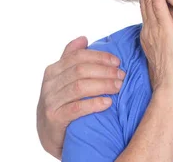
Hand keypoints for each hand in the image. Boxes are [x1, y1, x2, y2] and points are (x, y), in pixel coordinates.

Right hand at [37, 36, 123, 158]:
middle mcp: (49, 84)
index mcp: (53, 70)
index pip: (79, 56)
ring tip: (119, 87)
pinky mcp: (54, 118)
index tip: (118, 61)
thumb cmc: (62, 103)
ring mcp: (50, 101)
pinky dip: (94, 103)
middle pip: (81, 70)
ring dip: (103, 85)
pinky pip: (76, 107)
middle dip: (105, 71)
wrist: (50, 135)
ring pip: (80, 87)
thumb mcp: (64, 79)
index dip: (100, 57)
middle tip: (122, 75)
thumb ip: (71, 58)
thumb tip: (83, 38)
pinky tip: (108, 103)